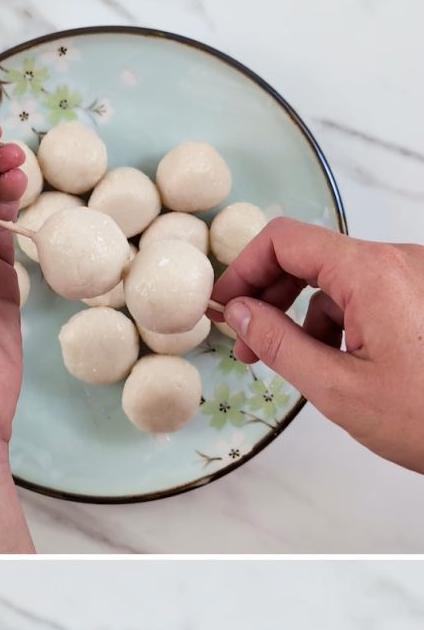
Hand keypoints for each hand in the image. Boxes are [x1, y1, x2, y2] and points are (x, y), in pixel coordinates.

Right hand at [207, 220, 423, 472]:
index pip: (285, 240)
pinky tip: (344, 365)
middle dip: (272, 296)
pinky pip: (371, 295)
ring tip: (302, 367)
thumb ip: (278, 344)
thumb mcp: (337, 389)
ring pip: (341, 280)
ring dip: (309, 315)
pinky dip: (345, 322)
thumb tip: (240, 313)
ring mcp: (417, 277)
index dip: (244, 269)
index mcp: (373, 272)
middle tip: (247, 344)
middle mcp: (399, 261)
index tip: (225, 306)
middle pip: (313, 256)